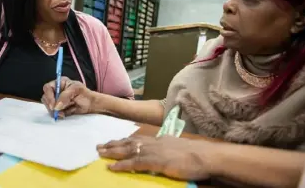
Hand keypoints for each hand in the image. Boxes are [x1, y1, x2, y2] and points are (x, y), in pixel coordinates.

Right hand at [41, 77, 94, 117]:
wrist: (91, 104)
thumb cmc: (85, 94)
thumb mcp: (76, 90)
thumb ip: (65, 96)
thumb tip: (56, 106)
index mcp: (60, 83)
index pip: (48, 88)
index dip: (48, 96)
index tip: (53, 106)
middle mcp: (56, 91)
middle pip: (45, 98)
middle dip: (51, 106)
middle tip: (57, 112)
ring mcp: (56, 100)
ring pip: (48, 106)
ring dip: (55, 111)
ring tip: (64, 113)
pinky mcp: (58, 108)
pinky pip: (53, 112)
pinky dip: (58, 114)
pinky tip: (64, 114)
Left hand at [96, 135, 214, 180]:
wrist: (205, 155)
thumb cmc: (196, 154)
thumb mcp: (178, 147)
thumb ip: (167, 147)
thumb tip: (161, 149)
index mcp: (159, 139)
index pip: (137, 138)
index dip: (123, 140)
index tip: (112, 141)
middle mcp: (153, 142)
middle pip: (129, 142)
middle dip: (113, 144)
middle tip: (99, 146)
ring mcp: (154, 151)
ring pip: (128, 150)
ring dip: (112, 152)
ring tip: (100, 153)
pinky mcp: (155, 161)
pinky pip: (134, 163)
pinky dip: (121, 165)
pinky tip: (112, 167)